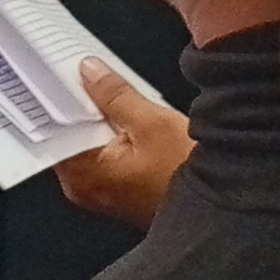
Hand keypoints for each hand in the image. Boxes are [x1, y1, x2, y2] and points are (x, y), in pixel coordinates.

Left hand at [55, 59, 191, 227]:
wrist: (224, 211)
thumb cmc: (188, 176)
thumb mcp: (153, 123)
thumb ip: (115, 94)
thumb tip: (89, 71)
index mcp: (83, 173)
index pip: (55, 126)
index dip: (61, 94)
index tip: (65, 68)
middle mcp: (86, 187)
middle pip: (72, 133)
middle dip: (83, 103)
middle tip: (90, 70)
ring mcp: (103, 192)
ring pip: (91, 142)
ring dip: (101, 118)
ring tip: (112, 89)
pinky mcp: (122, 192)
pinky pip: (107, 155)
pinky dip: (114, 135)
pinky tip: (129, 116)